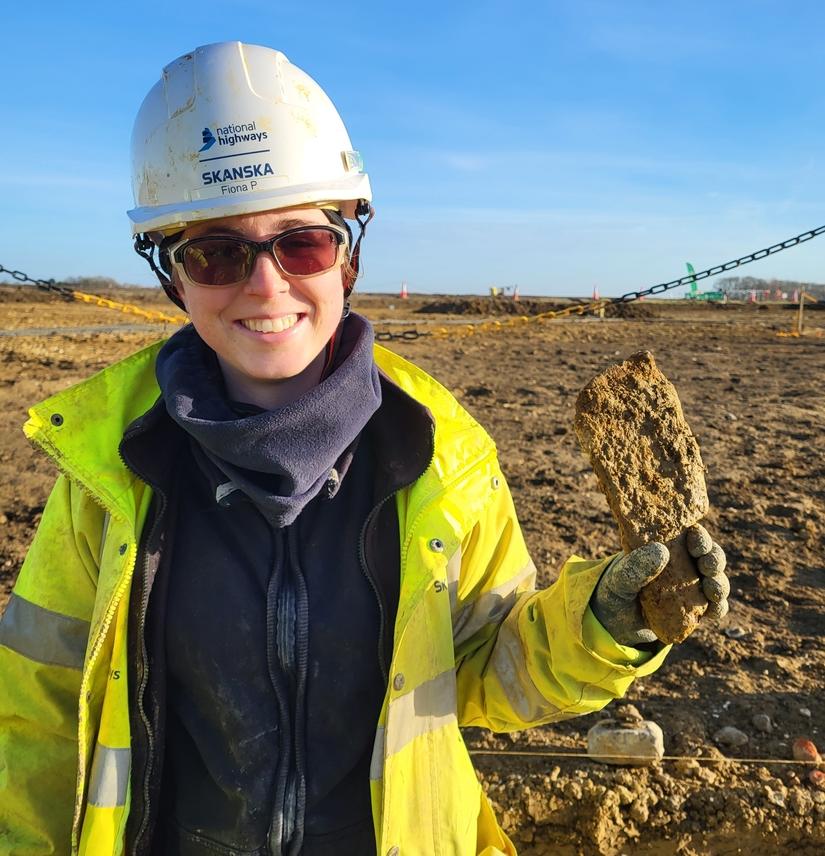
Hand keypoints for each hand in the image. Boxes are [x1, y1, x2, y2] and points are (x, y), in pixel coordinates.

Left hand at [591, 524, 728, 645]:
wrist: (614, 623)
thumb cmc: (616, 591)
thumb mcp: (619, 578)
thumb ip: (635, 566)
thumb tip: (662, 550)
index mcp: (668, 547)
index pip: (690, 536)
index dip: (698, 535)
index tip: (694, 536)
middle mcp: (685, 564)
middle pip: (710, 556)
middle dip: (713, 558)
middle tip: (707, 564)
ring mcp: (693, 587)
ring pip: (716, 580)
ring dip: (719, 583)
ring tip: (712, 589)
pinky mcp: (696, 610)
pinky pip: (714, 607)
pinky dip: (718, 607)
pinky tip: (714, 608)